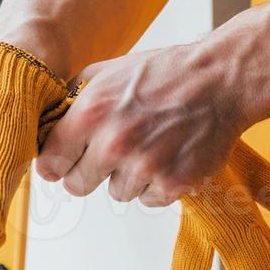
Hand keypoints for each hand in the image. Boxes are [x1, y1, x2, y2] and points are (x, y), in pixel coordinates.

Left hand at [37, 44, 244, 206]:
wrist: (221, 80)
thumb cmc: (166, 72)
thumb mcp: (109, 71)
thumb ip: (74, 97)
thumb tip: (48, 121)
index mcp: (92, 111)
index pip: (50, 161)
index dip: (56, 162)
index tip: (62, 162)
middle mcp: (115, 142)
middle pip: (77, 185)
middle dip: (88, 172)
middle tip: (109, 155)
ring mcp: (145, 166)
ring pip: (117, 192)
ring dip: (128, 176)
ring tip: (148, 147)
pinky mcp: (173, 183)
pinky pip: (149, 199)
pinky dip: (156, 184)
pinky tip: (168, 156)